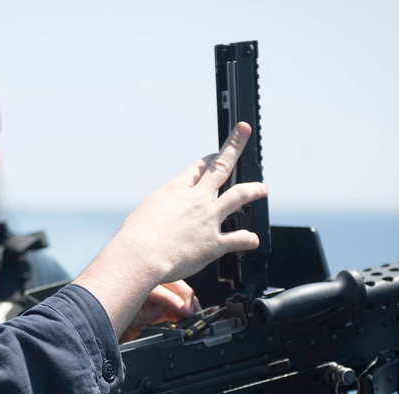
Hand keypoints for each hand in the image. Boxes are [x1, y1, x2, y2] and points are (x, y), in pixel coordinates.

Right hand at [73, 122, 266, 337]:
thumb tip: (163, 216)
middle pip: (220, 167)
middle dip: (234, 147)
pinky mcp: (214, 243)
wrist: (141, 255)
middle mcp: (196, 200)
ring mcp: (208, 219)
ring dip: (253, 190)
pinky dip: (248, 239)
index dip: (209, 159)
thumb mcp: (145, 212)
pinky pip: (238, 238)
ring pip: (238, 197)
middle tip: (244, 133)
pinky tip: (253, 240)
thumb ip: (160, 210)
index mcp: (176, 190)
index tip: (215, 154)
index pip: (198, 168)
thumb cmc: (136, 237)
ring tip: (263, 188)